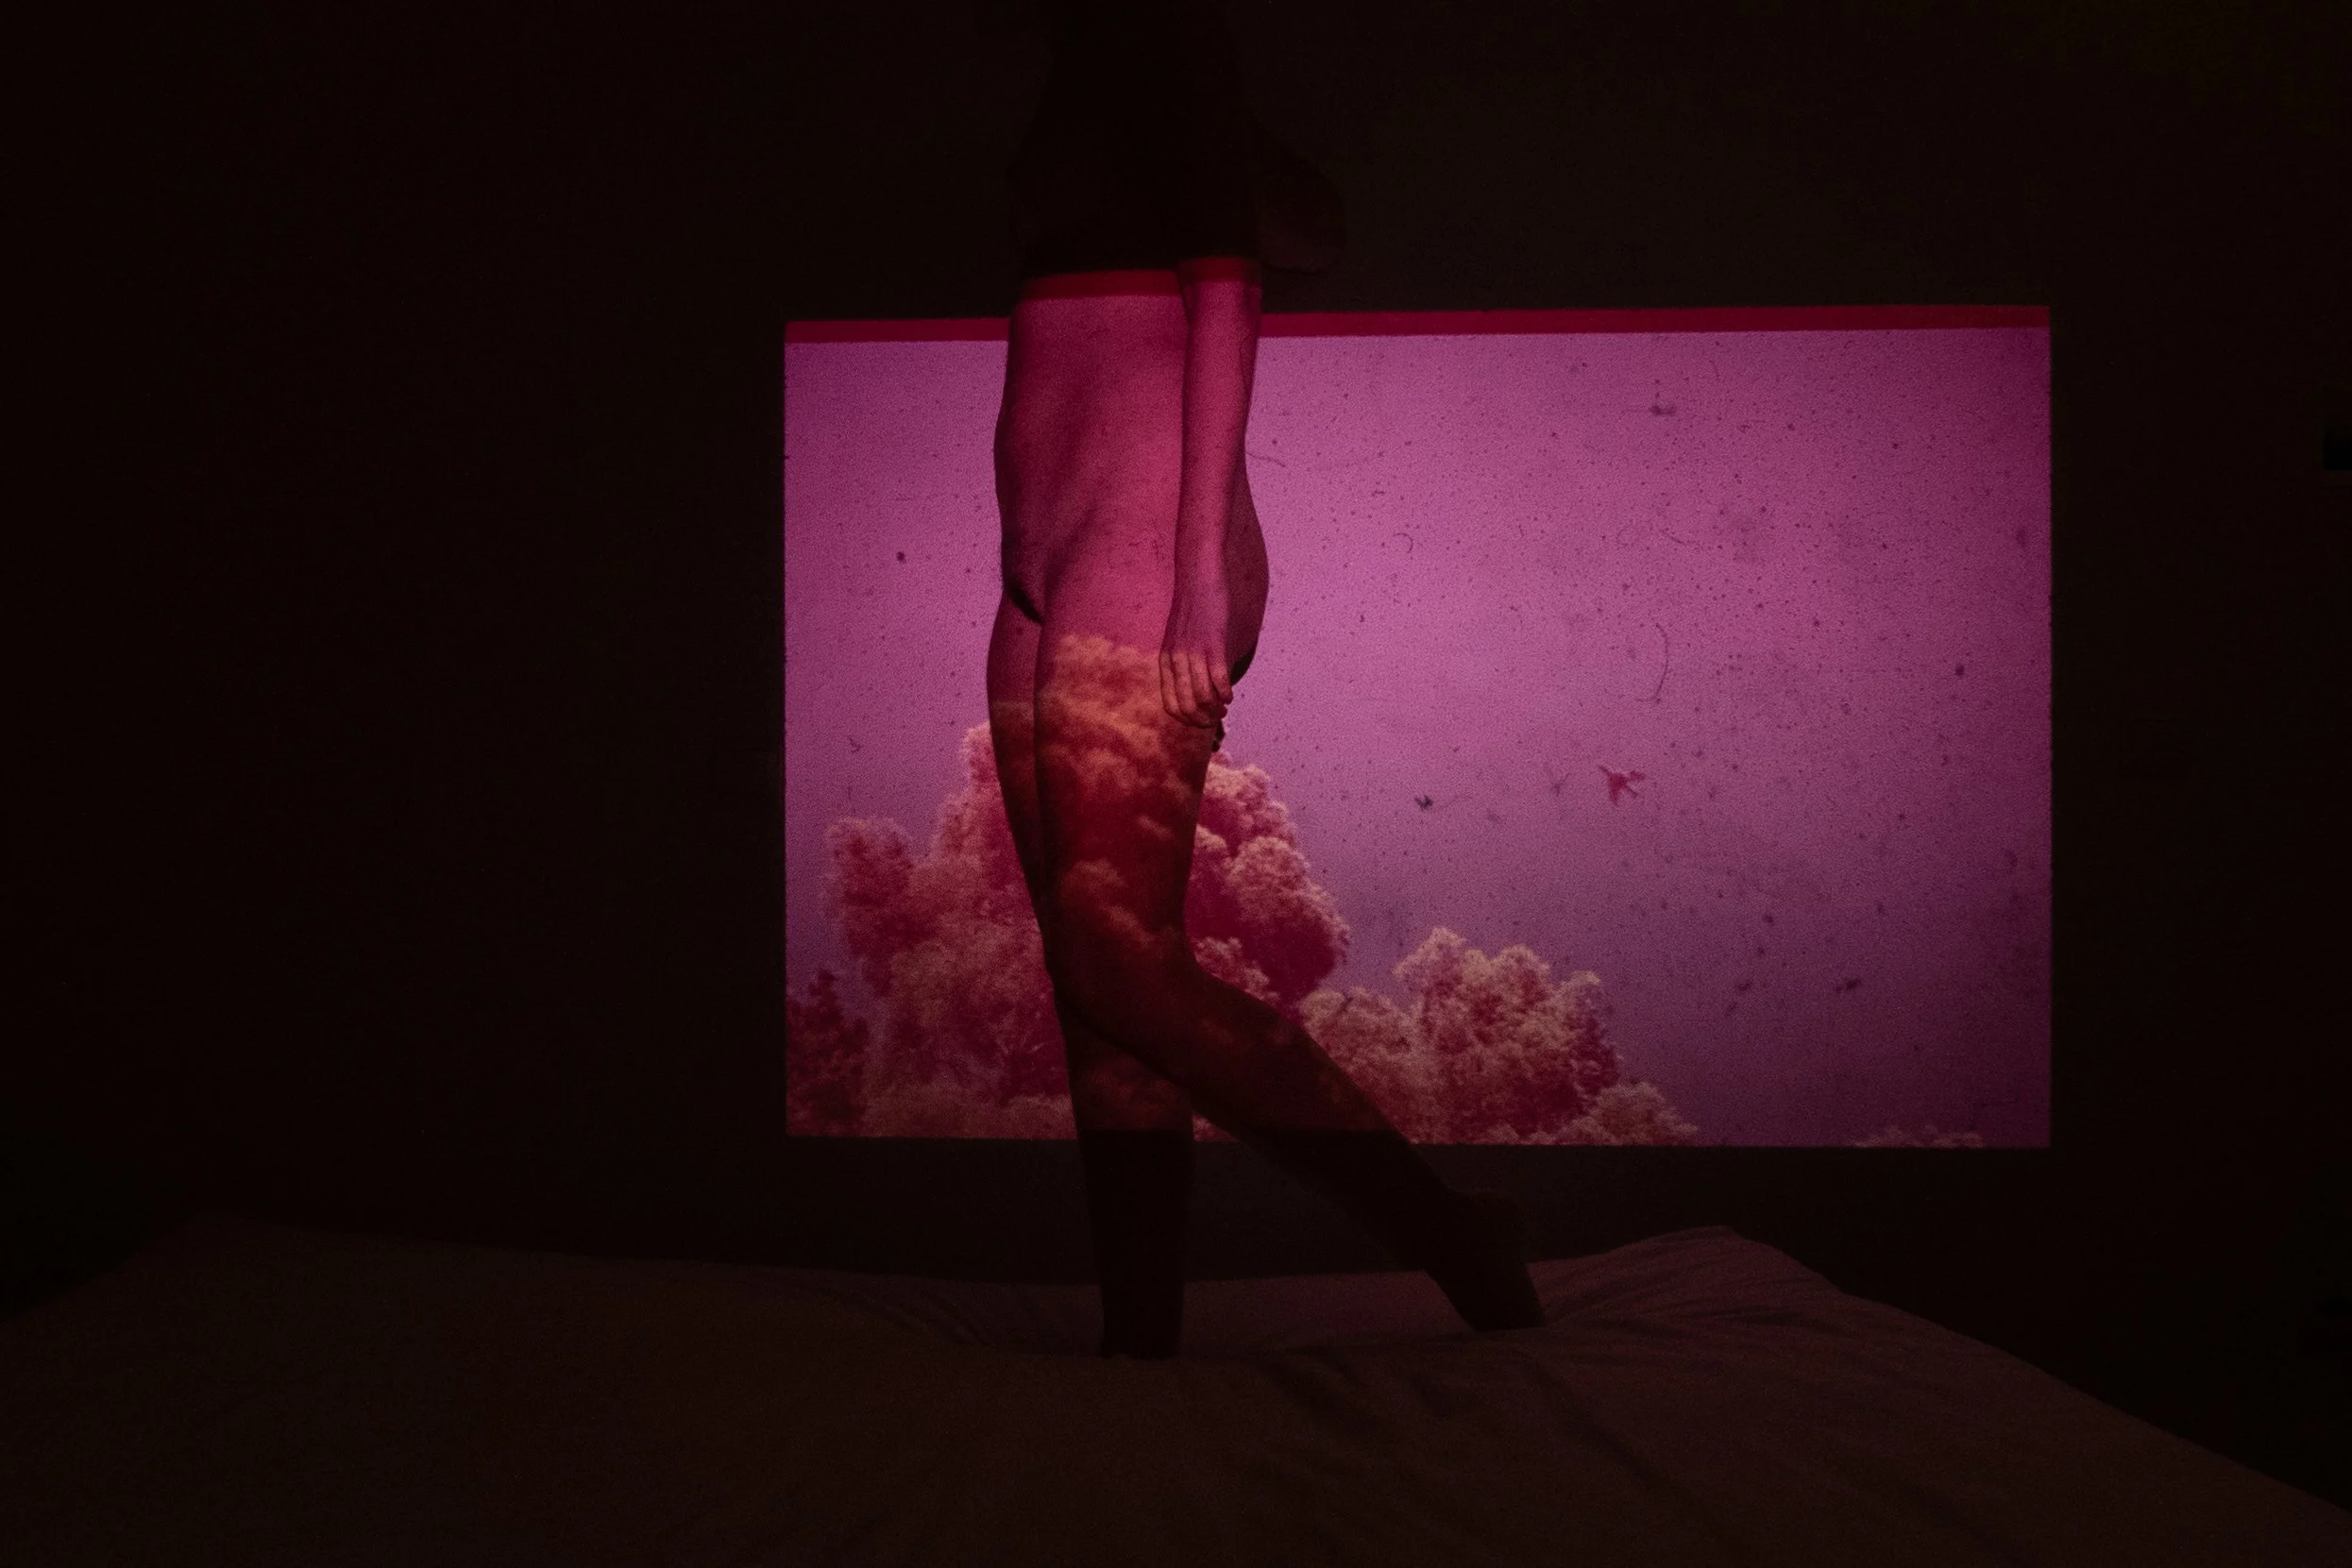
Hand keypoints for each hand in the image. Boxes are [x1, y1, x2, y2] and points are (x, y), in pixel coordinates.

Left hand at [1160, 578, 1232, 729]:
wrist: (1198, 573)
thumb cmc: (1193, 605)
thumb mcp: (1178, 636)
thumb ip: (1180, 658)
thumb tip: (1191, 681)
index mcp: (1165, 660)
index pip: (1170, 705)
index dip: (1187, 720)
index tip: (1201, 720)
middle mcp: (1176, 660)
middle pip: (1186, 706)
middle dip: (1203, 720)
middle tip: (1216, 719)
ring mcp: (1194, 652)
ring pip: (1202, 697)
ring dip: (1215, 710)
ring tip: (1224, 708)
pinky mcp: (1213, 643)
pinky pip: (1218, 678)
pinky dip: (1225, 693)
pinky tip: (1230, 695)